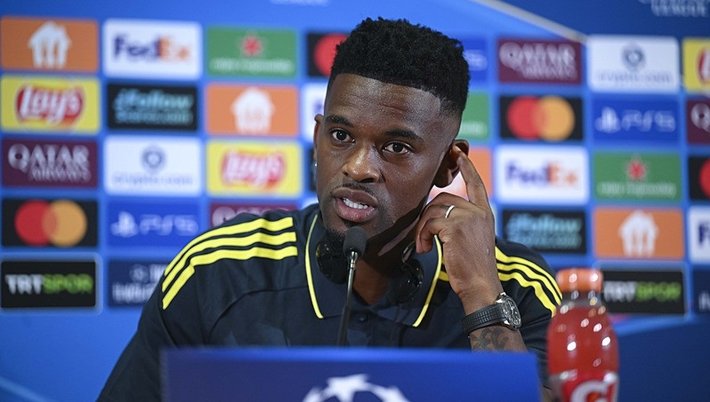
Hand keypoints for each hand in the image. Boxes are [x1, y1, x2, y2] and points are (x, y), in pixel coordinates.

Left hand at [414, 145, 502, 312]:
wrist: (480, 285)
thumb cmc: (472, 267)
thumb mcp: (472, 239)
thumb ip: (461, 222)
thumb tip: (438, 214)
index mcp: (485, 213)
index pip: (476, 183)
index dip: (467, 167)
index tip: (458, 151)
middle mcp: (479, 212)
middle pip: (444, 198)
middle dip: (428, 217)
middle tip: (424, 238)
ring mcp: (468, 217)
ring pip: (433, 211)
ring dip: (422, 229)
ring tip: (424, 246)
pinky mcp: (456, 227)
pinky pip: (429, 223)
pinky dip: (422, 236)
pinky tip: (425, 249)